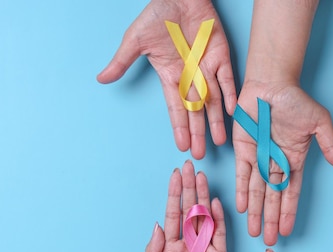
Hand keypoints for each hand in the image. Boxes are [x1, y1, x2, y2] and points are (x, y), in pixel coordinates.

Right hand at [97, 0, 235, 158]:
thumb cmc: (157, 16)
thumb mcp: (135, 40)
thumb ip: (122, 62)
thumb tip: (101, 79)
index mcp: (170, 77)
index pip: (176, 108)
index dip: (179, 127)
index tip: (181, 146)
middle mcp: (190, 77)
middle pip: (195, 111)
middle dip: (198, 133)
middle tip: (200, 155)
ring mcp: (206, 67)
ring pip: (213, 100)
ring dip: (216, 121)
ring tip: (219, 142)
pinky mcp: (221, 55)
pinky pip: (227, 78)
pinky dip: (230, 94)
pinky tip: (231, 112)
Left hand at [141, 160, 228, 251]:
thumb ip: (152, 251)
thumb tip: (157, 224)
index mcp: (171, 244)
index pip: (173, 213)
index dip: (174, 194)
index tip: (175, 174)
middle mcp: (188, 241)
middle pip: (189, 208)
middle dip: (189, 187)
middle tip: (189, 165)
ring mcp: (205, 247)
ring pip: (204, 215)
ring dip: (203, 196)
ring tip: (201, 176)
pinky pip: (220, 233)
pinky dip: (218, 217)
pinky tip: (214, 202)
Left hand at [233, 82, 332, 244]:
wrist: (271, 83)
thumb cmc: (296, 101)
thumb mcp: (319, 123)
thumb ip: (330, 145)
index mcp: (294, 158)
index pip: (291, 191)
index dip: (288, 211)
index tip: (286, 231)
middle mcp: (275, 162)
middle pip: (272, 197)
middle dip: (270, 219)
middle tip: (268, 240)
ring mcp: (258, 156)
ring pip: (256, 190)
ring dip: (256, 211)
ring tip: (255, 231)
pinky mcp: (242, 149)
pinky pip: (242, 174)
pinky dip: (241, 190)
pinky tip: (241, 208)